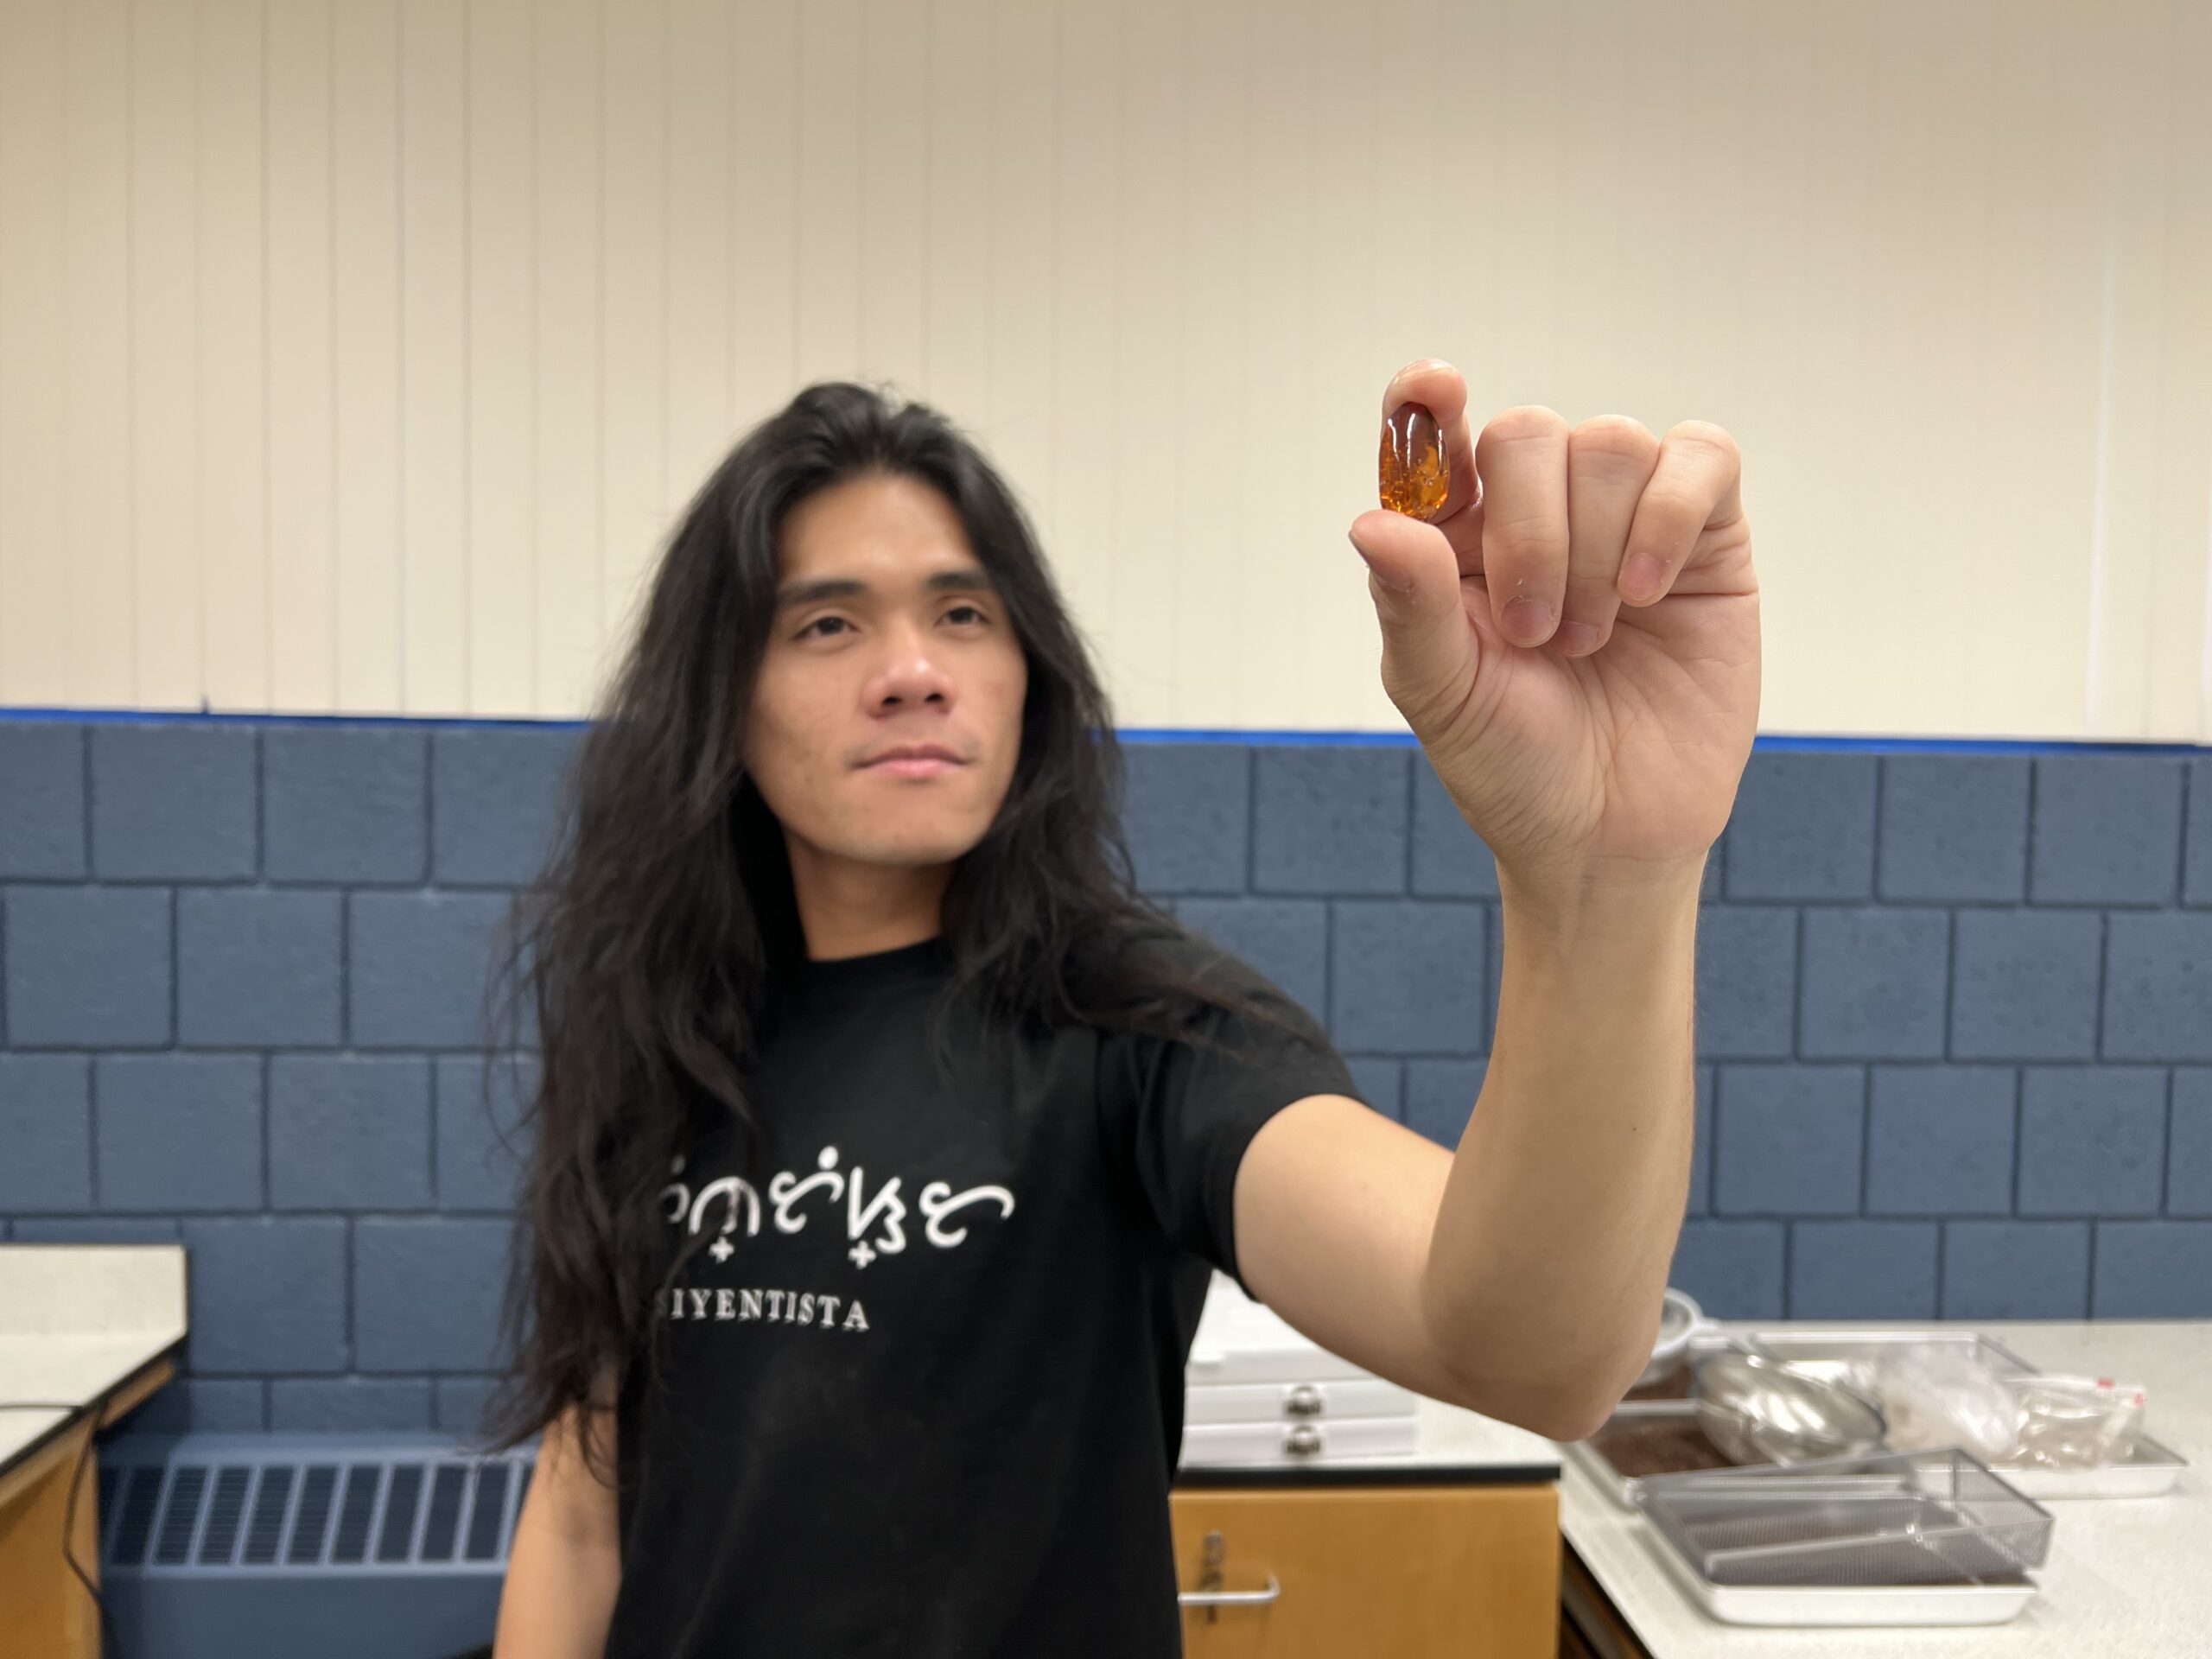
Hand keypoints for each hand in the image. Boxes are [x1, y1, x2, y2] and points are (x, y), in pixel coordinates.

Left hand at [1349, 359, 1759, 892]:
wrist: (1608, 836)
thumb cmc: (1512, 764)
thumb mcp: (1444, 695)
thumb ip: (1410, 604)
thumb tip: (1372, 520)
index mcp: (1453, 538)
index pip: (1434, 436)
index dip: (1427, 402)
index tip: (1434, 391)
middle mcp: (1537, 511)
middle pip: (1529, 433)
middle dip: (1528, 532)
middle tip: (1531, 631)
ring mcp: (1623, 516)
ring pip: (1611, 443)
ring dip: (1595, 547)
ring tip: (1586, 639)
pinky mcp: (1704, 535)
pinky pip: (1700, 457)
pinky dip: (1667, 515)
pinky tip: (1645, 595)